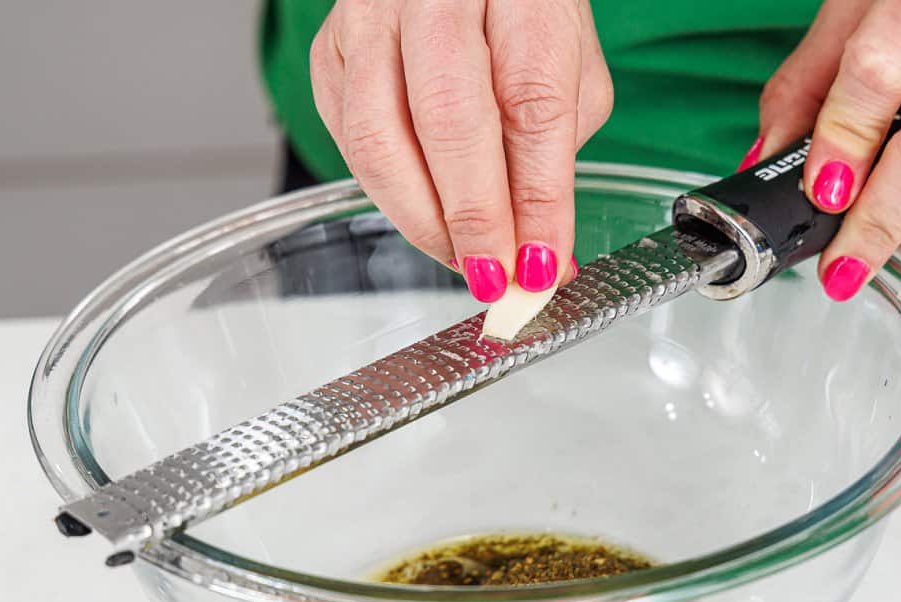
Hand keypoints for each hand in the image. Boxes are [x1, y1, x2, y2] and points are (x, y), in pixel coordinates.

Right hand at [310, 0, 611, 302]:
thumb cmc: (521, 14)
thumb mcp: (570, 67)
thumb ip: (555, 154)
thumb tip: (538, 251)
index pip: (530, 105)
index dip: (536, 199)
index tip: (542, 264)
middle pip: (447, 121)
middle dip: (474, 219)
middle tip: (495, 276)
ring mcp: (369, 17)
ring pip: (378, 141)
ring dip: (423, 220)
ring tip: (462, 258)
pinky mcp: (330, 50)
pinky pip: (349, 142)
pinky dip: (389, 196)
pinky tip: (427, 214)